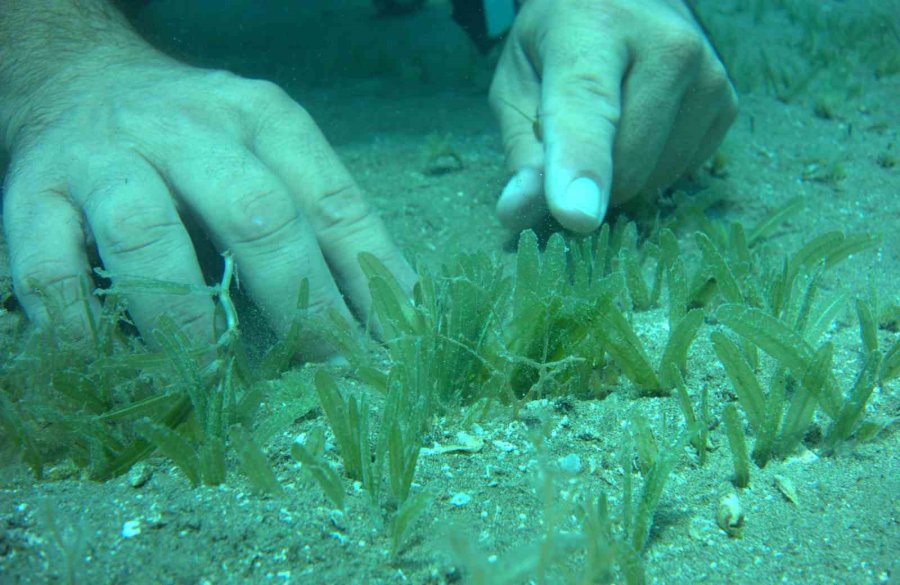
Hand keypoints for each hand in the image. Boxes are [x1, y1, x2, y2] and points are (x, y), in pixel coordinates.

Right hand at [2, 51, 414, 345]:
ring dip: (187, 318)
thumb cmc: (193, 139)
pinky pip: (51, 269)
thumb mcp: (266, 153)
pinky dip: (81, 328)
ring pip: (147, 234)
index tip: (396, 346)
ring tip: (216, 378)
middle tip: (330, 372)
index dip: (372, 280)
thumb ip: (318, 222)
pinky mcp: (33, 194)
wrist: (76, 77)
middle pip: (256, 214)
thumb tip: (387, 318)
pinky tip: (113, 366)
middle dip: (303, 305)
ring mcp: (106, 158)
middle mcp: (187, 128)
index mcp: (262, 117)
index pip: (333, 202)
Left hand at [490, 0, 737, 232]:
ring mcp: (707, 73)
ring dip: (621, 175)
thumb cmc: (558, 47)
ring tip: (611, 121)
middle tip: (571, 138)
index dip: (580, 165)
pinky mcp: (727, 103)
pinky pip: (680, 174)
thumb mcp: (518, 86)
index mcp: (594, 27)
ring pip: (654, 178)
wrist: (624, 2)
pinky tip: (641, 126)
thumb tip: (516, 212)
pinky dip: (652, 169)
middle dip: (589, 180)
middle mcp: (665, 44)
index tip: (577, 216)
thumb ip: (521, 151)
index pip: (586, 106)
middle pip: (625, 163)